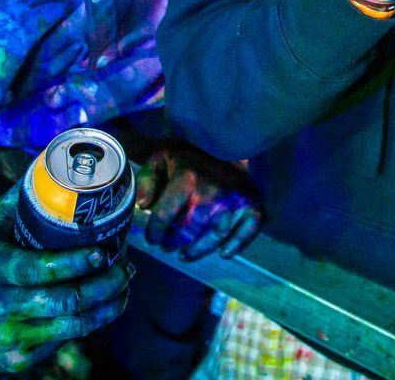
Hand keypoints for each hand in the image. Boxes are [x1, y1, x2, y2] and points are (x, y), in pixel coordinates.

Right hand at [0, 190, 132, 371]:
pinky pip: (64, 340)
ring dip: (109, 305)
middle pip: (66, 300)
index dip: (77, 262)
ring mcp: (8, 338)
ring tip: (124, 284)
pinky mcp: (16, 360)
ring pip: (73, 325)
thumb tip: (59, 164)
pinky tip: (103, 306)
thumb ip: (23, 197)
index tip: (103, 251)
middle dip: (106, 284)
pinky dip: (90, 322)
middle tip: (127, 266)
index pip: (39, 269)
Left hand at [135, 141, 260, 259]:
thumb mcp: (160, 160)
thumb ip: (146, 181)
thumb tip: (143, 206)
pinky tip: (224, 253)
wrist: (224, 140)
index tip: (152, 238)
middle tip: (168, 245)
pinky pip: (248, 230)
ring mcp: (234, 200)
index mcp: (186, 179)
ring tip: (186, 254)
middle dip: (173, 243)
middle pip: (187, 232)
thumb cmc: (188, 155)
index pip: (163, 217)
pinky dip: (237, 244)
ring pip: (214, 236)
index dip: (153, 232)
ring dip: (198, 250)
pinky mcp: (252, 203)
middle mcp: (211, 192)